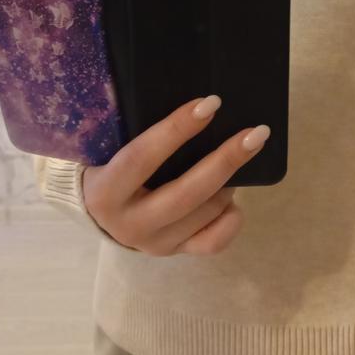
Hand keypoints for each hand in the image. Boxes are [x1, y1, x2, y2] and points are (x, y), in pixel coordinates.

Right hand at [81, 95, 268, 255]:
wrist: (98, 211)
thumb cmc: (108, 164)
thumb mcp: (109, 148)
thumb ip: (133, 128)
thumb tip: (192, 102)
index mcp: (105, 193)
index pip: (142, 158)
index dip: (177, 129)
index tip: (211, 103)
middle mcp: (129, 225)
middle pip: (186, 193)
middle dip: (225, 160)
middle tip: (256, 133)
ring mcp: (154, 243)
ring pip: (205, 213)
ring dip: (229, 182)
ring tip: (238, 156)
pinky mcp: (175, 252)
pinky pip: (214, 241)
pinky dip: (230, 217)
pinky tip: (232, 196)